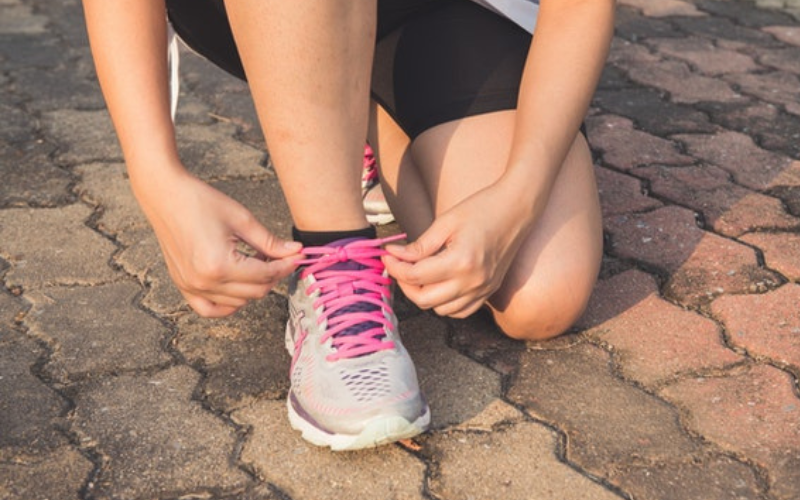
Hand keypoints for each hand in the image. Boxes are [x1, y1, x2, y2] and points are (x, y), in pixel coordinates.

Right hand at [133, 170, 301, 316]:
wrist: (165, 195)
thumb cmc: (200, 201)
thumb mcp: (242, 219)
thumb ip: (270, 242)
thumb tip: (295, 252)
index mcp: (219, 265)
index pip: (265, 275)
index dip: (285, 266)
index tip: (297, 256)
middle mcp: (204, 282)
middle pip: (255, 292)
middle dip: (273, 276)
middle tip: (279, 256)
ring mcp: (191, 287)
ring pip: (238, 302)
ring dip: (253, 286)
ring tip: (255, 262)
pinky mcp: (183, 286)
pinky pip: (210, 309)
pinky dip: (228, 303)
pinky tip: (238, 286)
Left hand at [383, 183, 533, 317]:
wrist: (517, 209)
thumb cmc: (481, 209)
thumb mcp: (445, 222)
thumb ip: (420, 245)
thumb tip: (395, 255)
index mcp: (460, 262)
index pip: (415, 276)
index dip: (395, 267)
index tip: (387, 255)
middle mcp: (473, 282)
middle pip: (424, 299)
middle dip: (405, 284)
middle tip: (399, 266)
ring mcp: (483, 290)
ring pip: (441, 310)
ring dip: (424, 295)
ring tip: (418, 274)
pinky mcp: (489, 292)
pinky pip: (460, 311)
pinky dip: (444, 304)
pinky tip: (438, 285)